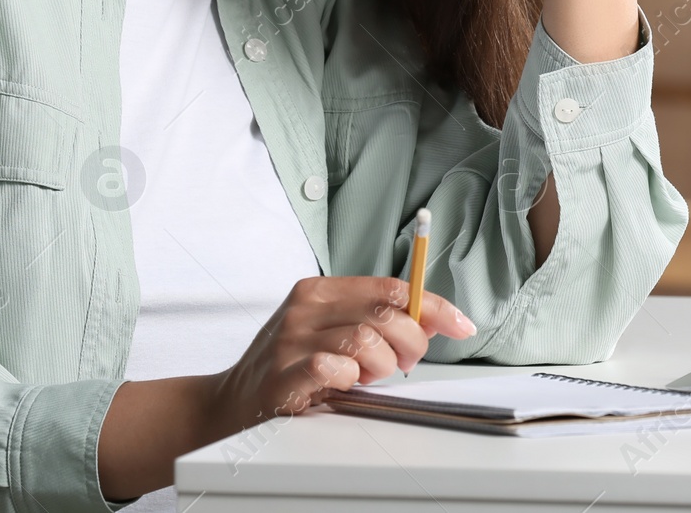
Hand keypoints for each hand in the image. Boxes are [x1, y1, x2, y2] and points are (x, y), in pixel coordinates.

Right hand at [205, 275, 476, 432]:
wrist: (230, 403)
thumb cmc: (288, 367)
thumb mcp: (329, 333)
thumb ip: (372, 321)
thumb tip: (431, 319)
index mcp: (318, 290)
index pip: (390, 287)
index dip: (431, 305)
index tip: (460, 324)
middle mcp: (304, 307)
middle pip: (385, 312)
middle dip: (410, 343)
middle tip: (401, 365)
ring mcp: (290, 339)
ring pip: (366, 341)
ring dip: (380, 367)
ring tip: (365, 377)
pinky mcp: (281, 372)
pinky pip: (334, 368)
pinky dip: (349, 380)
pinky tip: (341, 385)